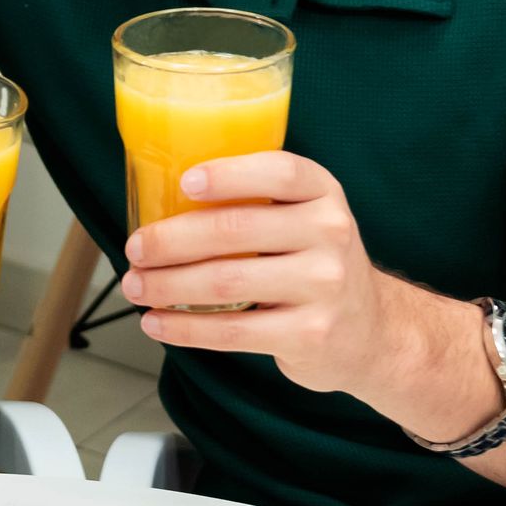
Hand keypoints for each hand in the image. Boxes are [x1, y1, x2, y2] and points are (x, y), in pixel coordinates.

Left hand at [120, 150, 399, 396]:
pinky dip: (185, 328)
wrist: (371, 332)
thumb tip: (161, 200)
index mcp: (323, 194)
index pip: (279, 172)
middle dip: (170, 240)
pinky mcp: (309, 333)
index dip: (228, 174)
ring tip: (136, 287)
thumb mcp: (305, 220)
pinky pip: (233, 330)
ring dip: (168, 285)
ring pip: (226, 281)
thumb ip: (258, 204)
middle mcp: (330, 234)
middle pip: (236, 229)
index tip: (183, 182)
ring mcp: (324, 285)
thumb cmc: (314, 264)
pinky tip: (156, 323)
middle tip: (135, 249)